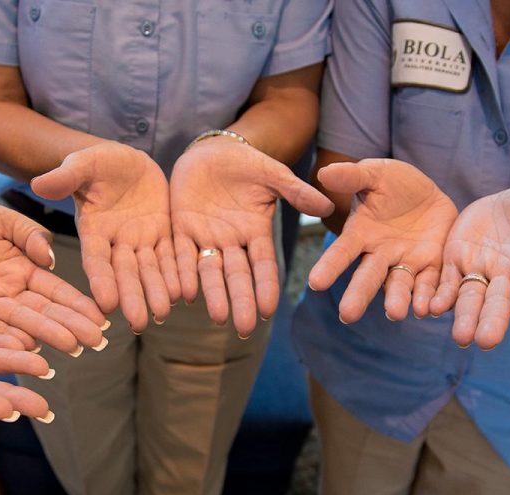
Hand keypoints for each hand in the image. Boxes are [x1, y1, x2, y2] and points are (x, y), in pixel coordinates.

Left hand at [0, 198, 107, 353]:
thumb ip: (29, 235)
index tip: (101, 317)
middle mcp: (7, 295)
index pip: (55, 292)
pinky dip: (3, 342)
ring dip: (44, 337)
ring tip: (70, 347)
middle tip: (94, 340)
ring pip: (17, 326)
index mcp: (22, 272)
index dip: (77, 305)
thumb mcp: (2, 219)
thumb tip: (50, 258)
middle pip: (42, 314)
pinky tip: (26, 350)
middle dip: (69, 326)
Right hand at [31, 142, 179, 331]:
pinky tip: (186, 292)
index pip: (96, 260)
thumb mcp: (82, 164)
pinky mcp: (164, 234)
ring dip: (156, 292)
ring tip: (163, 314)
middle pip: (125, 274)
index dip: (101, 281)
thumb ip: (65, 177)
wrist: (127, 162)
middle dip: (132, 297)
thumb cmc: (98, 163)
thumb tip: (38, 185)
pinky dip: (178, 273)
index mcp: (94, 231)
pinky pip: (173, 256)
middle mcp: (117, 243)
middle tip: (139, 323)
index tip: (106, 304)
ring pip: (150, 270)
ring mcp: (142, 241)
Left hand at [170, 138, 332, 336]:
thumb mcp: (273, 175)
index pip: (263, 265)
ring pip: (209, 271)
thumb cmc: (247, 164)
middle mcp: (231, 242)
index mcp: (256, 233)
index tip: (269, 311)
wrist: (212, 151)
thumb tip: (328, 206)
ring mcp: (206, 237)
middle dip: (241, 301)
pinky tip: (185, 293)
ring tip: (218, 318)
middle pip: (237, 277)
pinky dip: (182, 272)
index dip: (266, 287)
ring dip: (213, 295)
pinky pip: (181, 254)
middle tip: (244, 328)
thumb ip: (296, 192)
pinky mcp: (181, 228)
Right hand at [308, 159, 458, 321]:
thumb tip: (324, 173)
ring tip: (395, 313)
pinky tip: (429, 309)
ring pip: (399, 285)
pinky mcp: (433, 265)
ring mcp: (406, 262)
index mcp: (360, 234)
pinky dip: (429, 297)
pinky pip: (431, 284)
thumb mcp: (375, 174)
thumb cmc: (395, 184)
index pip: (341, 252)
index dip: (329, 267)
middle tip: (347, 315)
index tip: (315, 283)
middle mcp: (380, 254)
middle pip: (367, 277)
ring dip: (397, 300)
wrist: (430, 195)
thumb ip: (352, 176)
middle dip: (358, 295)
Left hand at [429, 184, 509, 348]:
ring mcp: (480, 271)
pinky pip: (445, 283)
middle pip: (499, 303)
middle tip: (485, 342)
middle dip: (492, 322)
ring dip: (464, 318)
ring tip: (460, 338)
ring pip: (470, 298)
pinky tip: (429, 309)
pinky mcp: (456, 262)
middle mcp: (507, 276)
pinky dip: (438, 297)